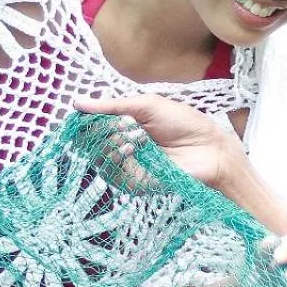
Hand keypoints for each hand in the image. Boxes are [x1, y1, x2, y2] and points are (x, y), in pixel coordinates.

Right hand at [75, 94, 242, 189]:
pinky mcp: (133, 183)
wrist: (209, 150)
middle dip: (100, 131)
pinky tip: (129, 151)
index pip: (93, 126)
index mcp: (125, 127)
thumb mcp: (146, 106)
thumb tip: (77, 102)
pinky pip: (111, 174)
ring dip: (108, 144)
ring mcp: (127, 166)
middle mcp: (123, 146)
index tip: (80, 114)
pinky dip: (115, 160)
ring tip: (128, 138)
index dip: (86, 121)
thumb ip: (112, 106)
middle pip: (92, 142)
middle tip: (119, 125)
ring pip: (98, 158)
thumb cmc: (183, 124)